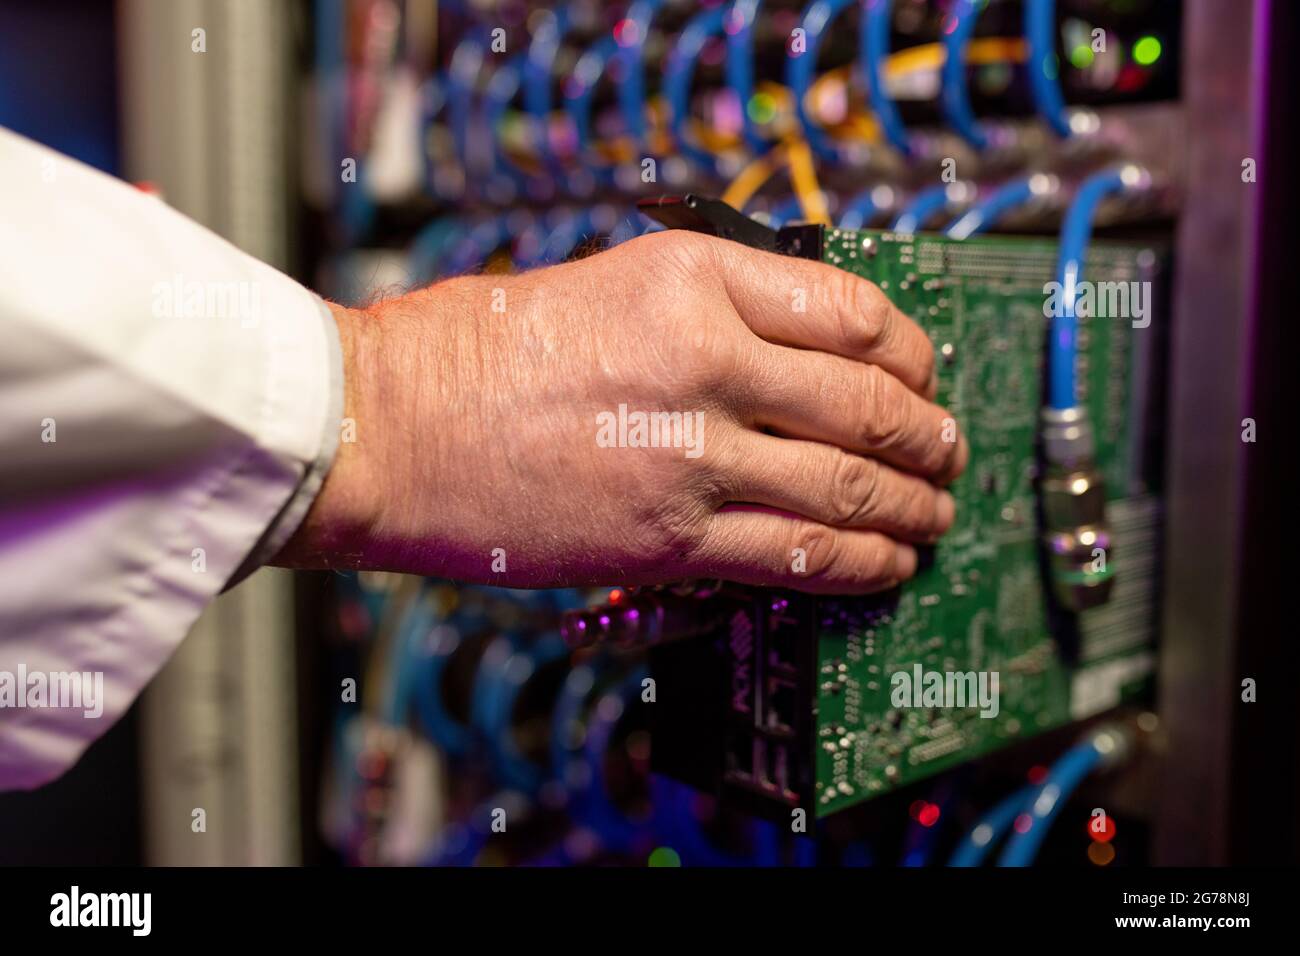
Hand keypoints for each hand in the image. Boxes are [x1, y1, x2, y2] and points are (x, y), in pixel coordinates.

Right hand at [276, 230, 966, 593]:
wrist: (389, 427)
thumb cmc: (474, 351)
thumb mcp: (604, 281)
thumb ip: (708, 308)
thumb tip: (795, 354)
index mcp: (692, 279)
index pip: (850, 311)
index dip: (911, 351)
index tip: (924, 373)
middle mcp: (707, 360)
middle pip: (867, 403)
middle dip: (929, 435)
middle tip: (949, 450)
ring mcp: (692, 455)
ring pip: (847, 485)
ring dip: (911, 504)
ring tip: (935, 515)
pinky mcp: (668, 537)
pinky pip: (796, 553)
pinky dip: (859, 562)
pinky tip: (885, 565)